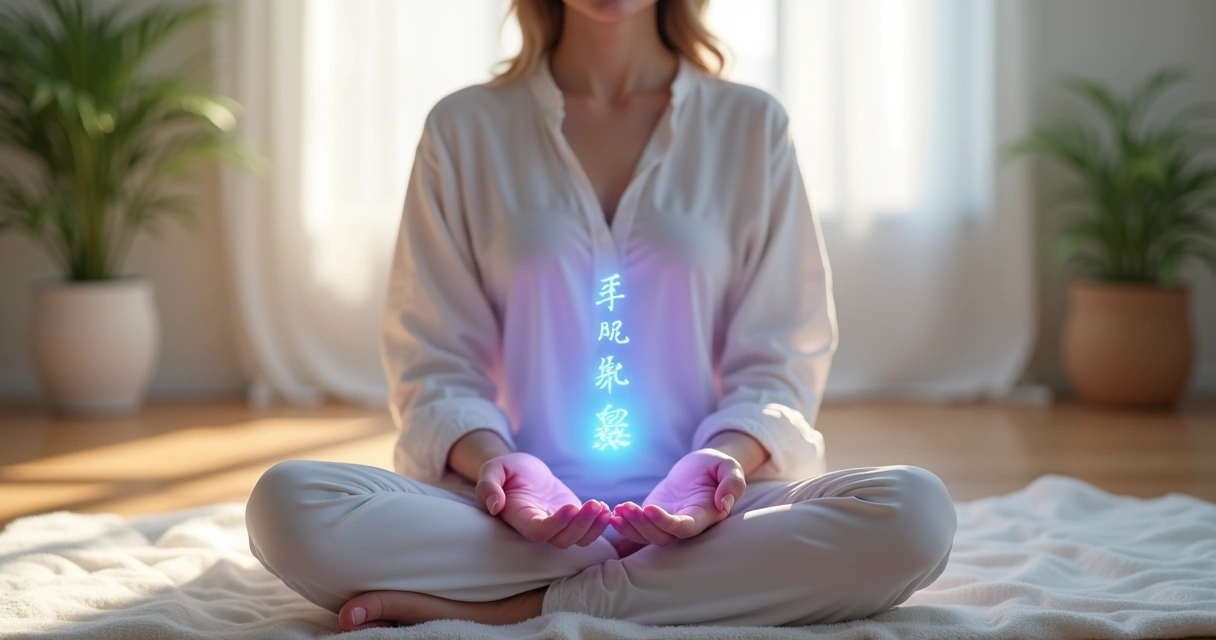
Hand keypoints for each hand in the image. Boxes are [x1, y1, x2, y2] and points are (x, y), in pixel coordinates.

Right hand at [476, 452, 609, 548]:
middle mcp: (539, 526)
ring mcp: (557, 525)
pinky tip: (607, 510)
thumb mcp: (492, 469)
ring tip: (603, 507)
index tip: (571, 507)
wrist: (522, 470)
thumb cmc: (505, 470)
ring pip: (577, 539)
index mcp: (519, 518)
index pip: (539, 531)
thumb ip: (488, 486)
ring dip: (594, 527)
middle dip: (581, 525)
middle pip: (562, 539)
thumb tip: (494, 505)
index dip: (556, 524)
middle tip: (595, 504)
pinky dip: (599, 525)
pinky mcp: (572, 518)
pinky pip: (587, 530)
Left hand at [611, 448, 745, 545]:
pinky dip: (625, 528)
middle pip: (663, 536)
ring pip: (648, 536)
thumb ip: (732, 483)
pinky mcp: (654, 518)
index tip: (650, 509)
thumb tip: (723, 504)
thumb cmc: (716, 466)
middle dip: (642, 526)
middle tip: (627, 508)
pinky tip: (613, 516)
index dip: (667, 523)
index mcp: (705, 516)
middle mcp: (686, 525)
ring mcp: (668, 523)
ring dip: (631, 527)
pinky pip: (639, 530)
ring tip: (619, 510)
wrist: (701, 467)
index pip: (685, 528)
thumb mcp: (729, 467)